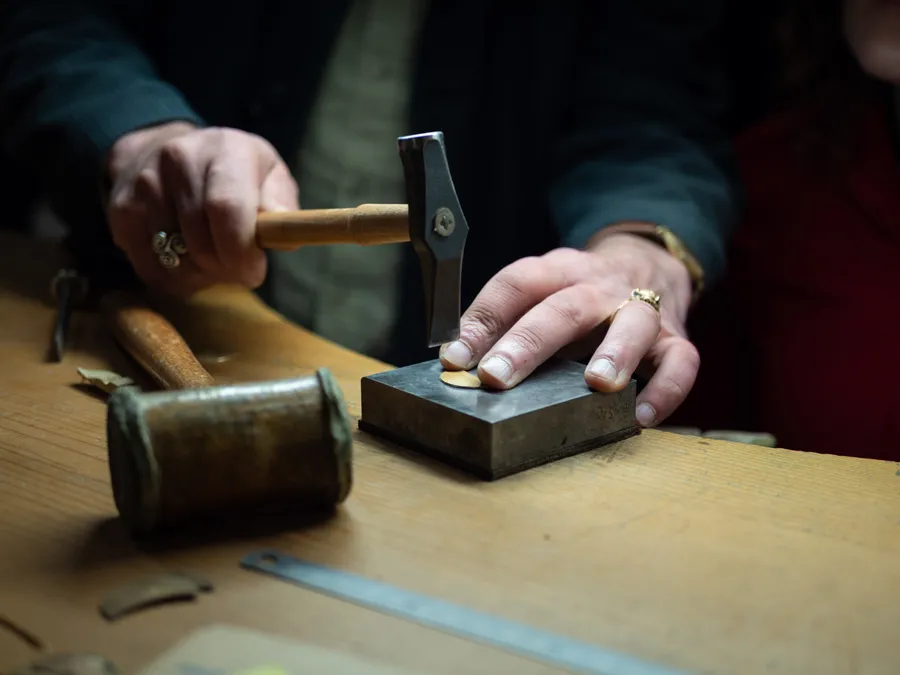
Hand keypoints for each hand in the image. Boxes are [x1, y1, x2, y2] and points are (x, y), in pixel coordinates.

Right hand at [106, 122, 298, 294]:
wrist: (166, 148)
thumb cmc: (234, 173)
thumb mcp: (269, 176)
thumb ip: (282, 205)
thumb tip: (283, 236)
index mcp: (225, 150)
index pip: (227, 209)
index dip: (242, 253)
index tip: (254, 271)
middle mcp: (178, 159)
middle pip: (202, 244)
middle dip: (226, 270)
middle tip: (236, 268)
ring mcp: (144, 185)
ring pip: (174, 263)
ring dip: (199, 277)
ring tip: (212, 260)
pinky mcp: (120, 212)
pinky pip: (149, 269)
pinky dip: (173, 279)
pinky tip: (186, 261)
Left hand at [439, 232, 697, 427]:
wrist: (648, 262)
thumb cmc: (579, 294)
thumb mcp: (542, 293)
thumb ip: (506, 323)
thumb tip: (455, 365)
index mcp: (557, 271)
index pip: (515, 284)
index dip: (481, 320)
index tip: (453, 358)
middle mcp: (598, 286)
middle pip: (564, 307)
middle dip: (528, 343)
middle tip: (496, 376)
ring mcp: (641, 308)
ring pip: (632, 322)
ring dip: (615, 352)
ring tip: (598, 385)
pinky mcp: (675, 336)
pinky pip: (681, 360)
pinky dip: (666, 388)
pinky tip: (642, 417)